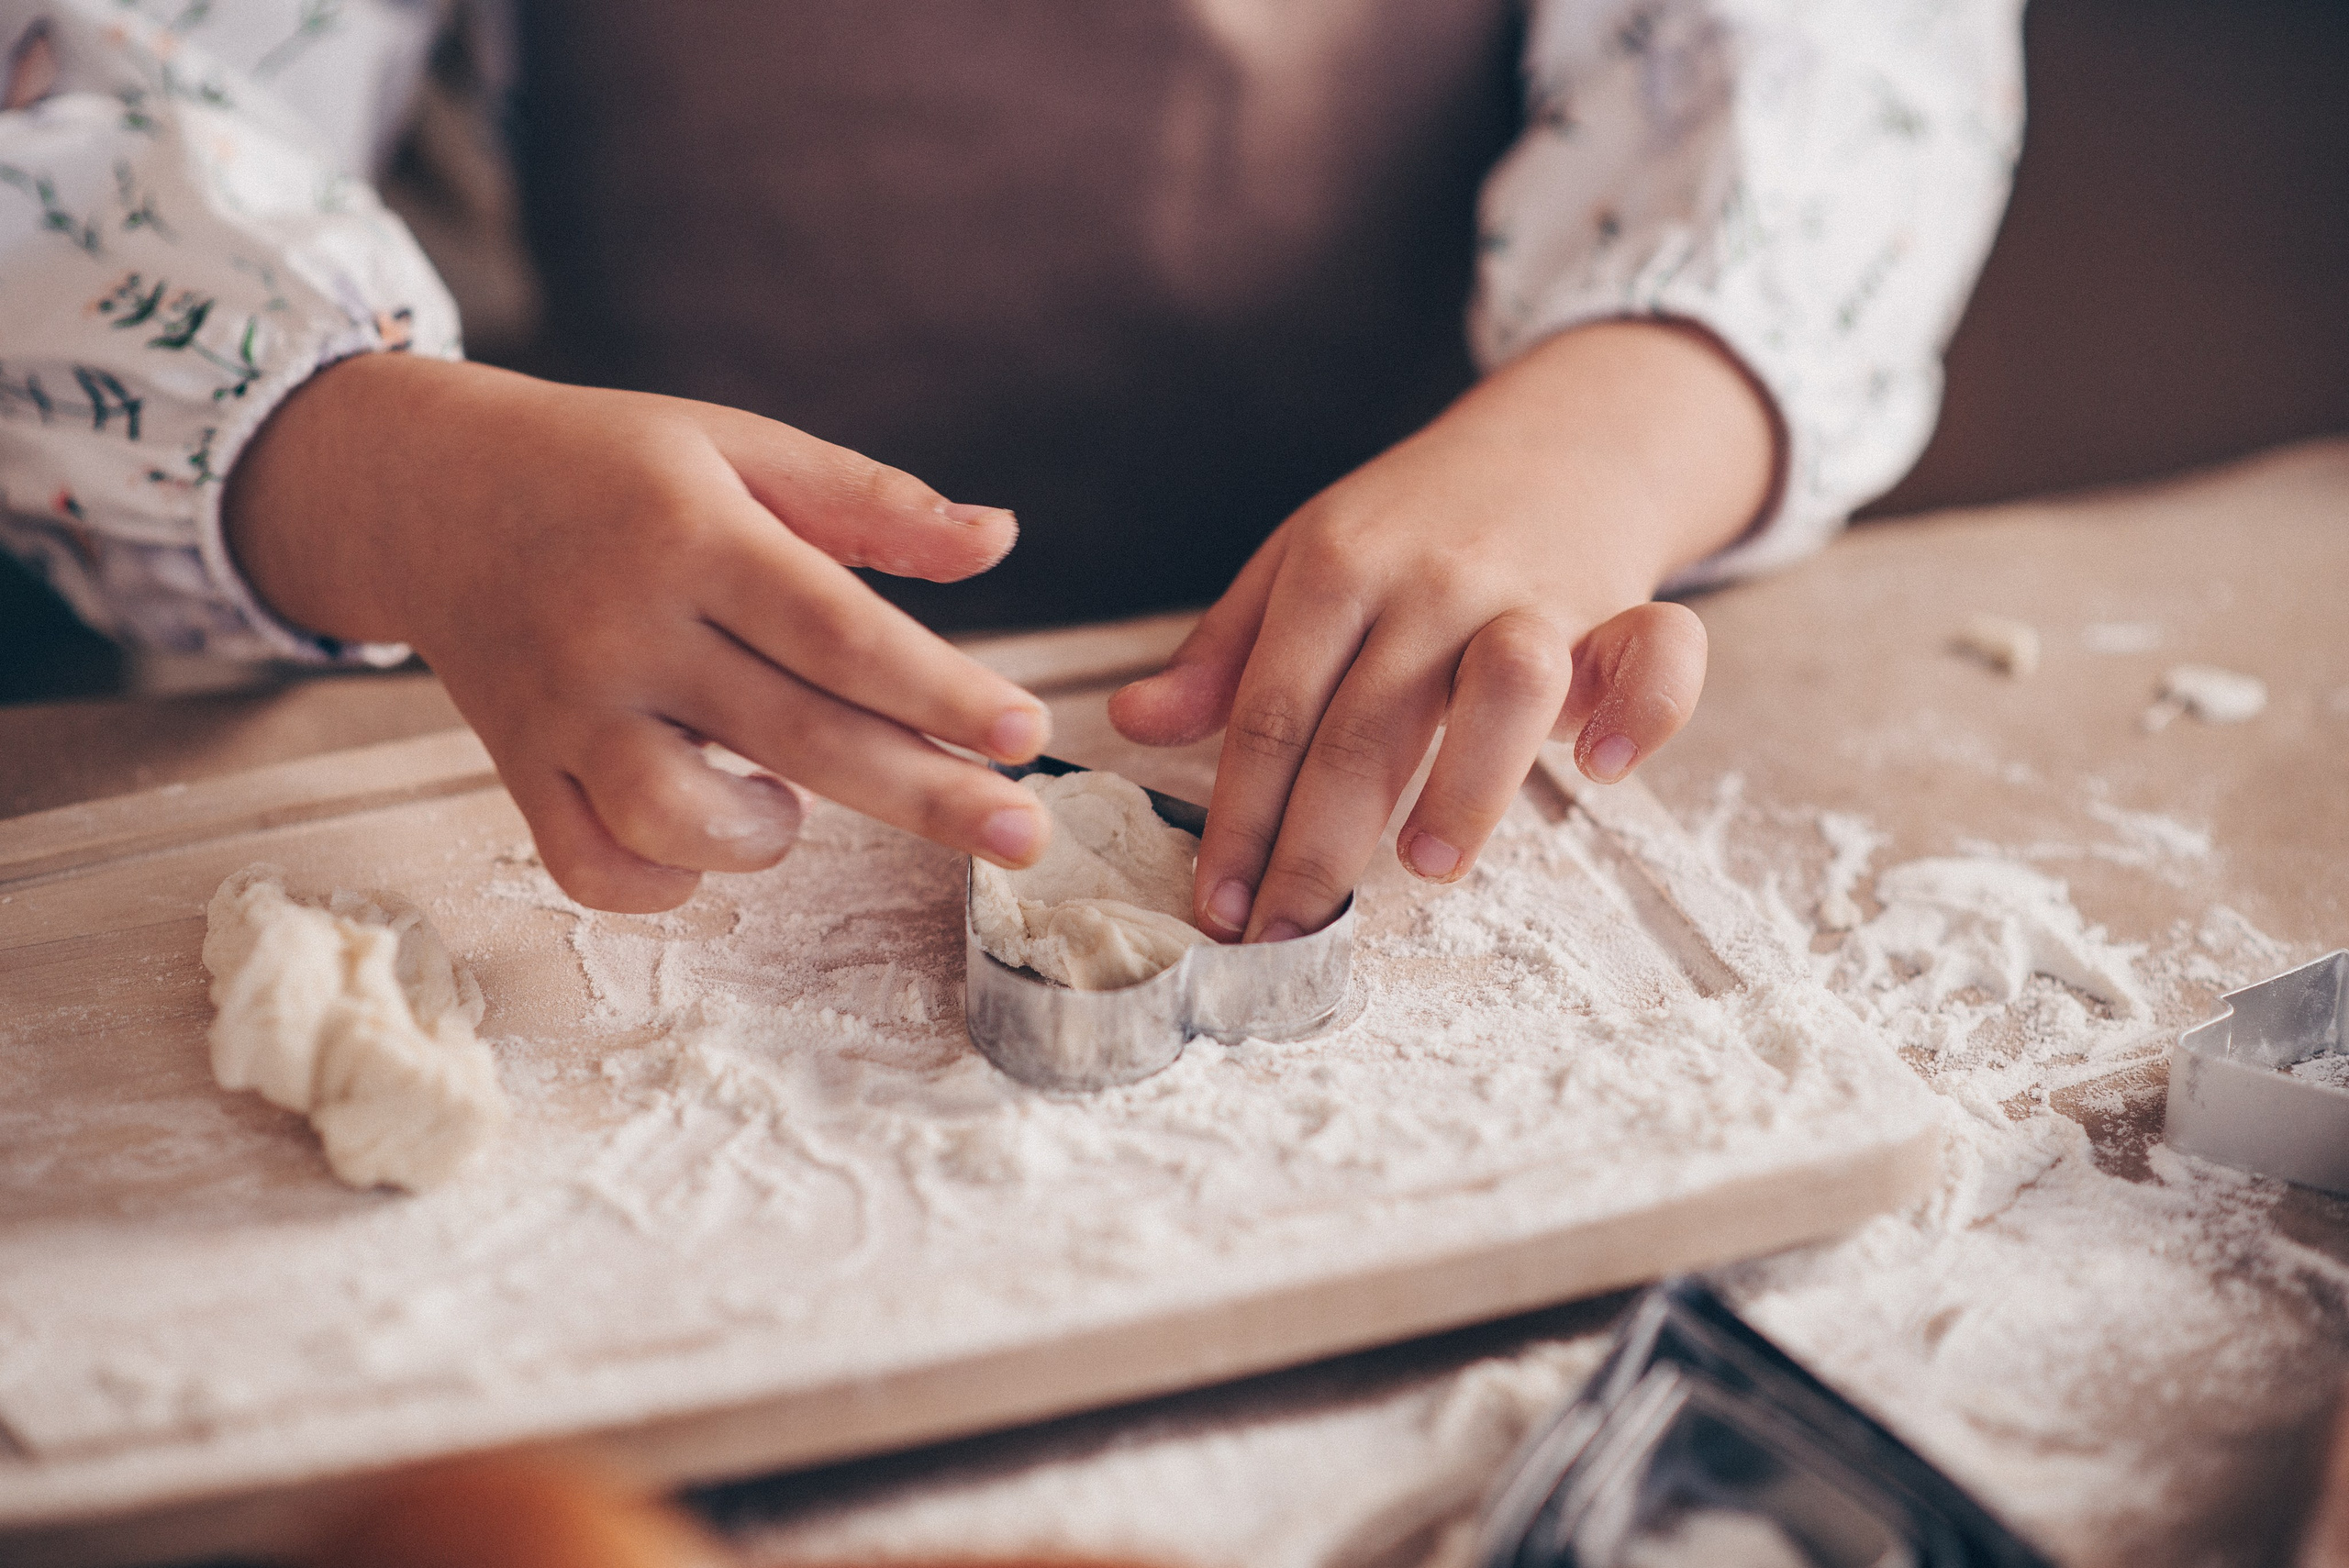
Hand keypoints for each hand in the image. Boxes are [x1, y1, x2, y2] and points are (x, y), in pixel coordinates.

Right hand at [225, 355, 1054, 911]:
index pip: (835, 631)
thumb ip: (869, 501)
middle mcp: (621, 627)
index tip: (1027, 731)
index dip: (938, 690)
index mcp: (691, 532)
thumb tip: (1000, 539)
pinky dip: (670, 878)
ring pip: (678, 821)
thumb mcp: (738, 447)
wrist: (427, 492)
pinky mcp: (518, 770)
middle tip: (1027, 836)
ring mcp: (562, 710)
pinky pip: (598, 867)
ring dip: (767, 835)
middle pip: (796, 738)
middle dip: (926, 797)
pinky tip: (712, 831)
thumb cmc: (613, 469)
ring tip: (798, 798)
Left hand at [1109, 320, 1776, 941]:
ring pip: (1502, 686)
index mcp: (1334, 566)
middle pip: (1363, 726)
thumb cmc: (1417, 522)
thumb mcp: (1301, 563)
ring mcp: (1531, 590)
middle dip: (1315, 848)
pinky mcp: (1624, 603)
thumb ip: (1225, 652)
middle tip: (1287, 934)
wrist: (1559, 436)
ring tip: (1422, 868)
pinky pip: (1654, 657)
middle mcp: (1430, 579)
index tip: (1218, 907)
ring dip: (1464, 786)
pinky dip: (1641, 713)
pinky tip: (1598, 767)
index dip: (1239, 821)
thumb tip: (1134, 722)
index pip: (1271, 713)